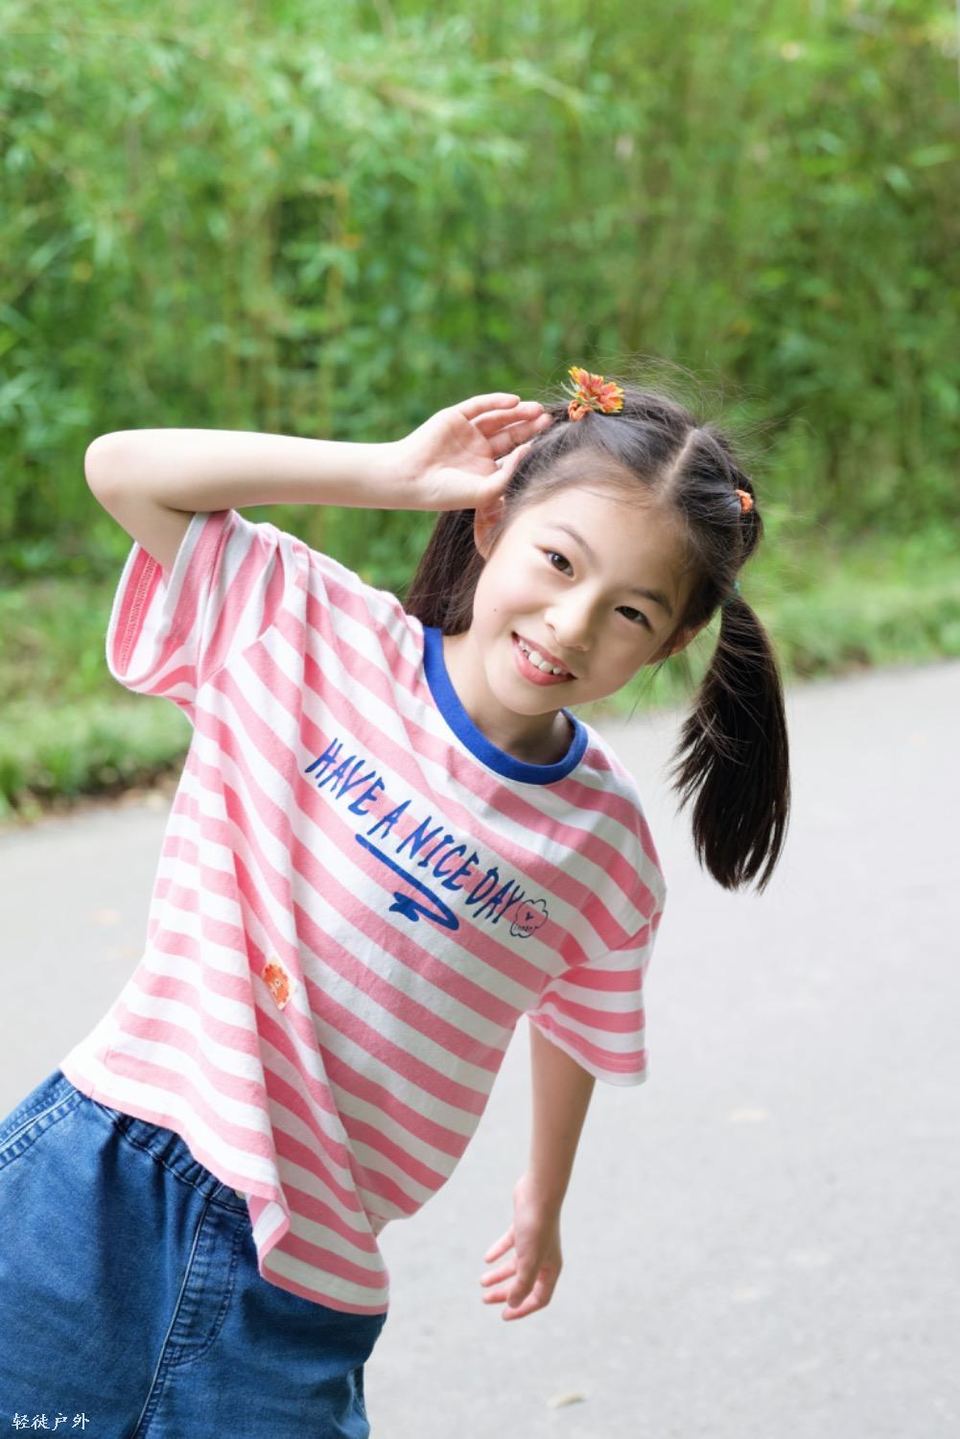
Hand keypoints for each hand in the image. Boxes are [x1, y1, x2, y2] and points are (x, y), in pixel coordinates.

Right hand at [395, 393, 554, 511]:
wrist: (412, 479)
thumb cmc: (448, 493)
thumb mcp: (486, 490)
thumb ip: (509, 473)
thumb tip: (530, 450)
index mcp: (486, 470)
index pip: (514, 454)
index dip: (532, 446)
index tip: (551, 440)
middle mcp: (478, 450)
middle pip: (510, 434)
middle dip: (529, 427)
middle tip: (548, 421)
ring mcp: (466, 432)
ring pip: (498, 418)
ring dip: (517, 413)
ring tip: (536, 410)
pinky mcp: (454, 416)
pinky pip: (479, 405)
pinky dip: (496, 401)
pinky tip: (514, 401)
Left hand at [479, 1173, 562, 1320]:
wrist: (538, 1192)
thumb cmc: (536, 1228)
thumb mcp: (528, 1262)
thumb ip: (521, 1285)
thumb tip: (512, 1304)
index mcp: (551, 1269)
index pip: (539, 1298)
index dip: (522, 1309)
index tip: (503, 1315)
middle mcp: (544, 1258)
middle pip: (524, 1283)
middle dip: (505, 1293)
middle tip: (485, 1299)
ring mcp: (534, 1242)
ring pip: (516, 1265)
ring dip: (499, 1275)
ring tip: (481, 1281)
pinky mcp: (524, 1227)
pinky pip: (510, 1245)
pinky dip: (499, 1252)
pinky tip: (486, 1258)